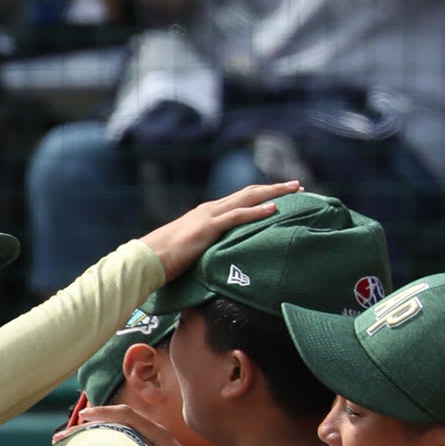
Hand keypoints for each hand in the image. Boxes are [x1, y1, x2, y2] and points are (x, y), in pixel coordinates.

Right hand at [139, 182, 300, 283]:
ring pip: (248, 198)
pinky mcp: (208, 228)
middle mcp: (210, 209)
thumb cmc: (164, 259)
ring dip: (273, 193)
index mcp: (206, 214)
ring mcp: (209, 216)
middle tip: (297, 185)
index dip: (262, 195)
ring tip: (294, 191)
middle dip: (274, 188)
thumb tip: (216, 259)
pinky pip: (238, 216)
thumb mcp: (190, 250)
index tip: (281, 194)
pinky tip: (274, 209)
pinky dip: (257, 212)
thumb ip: (205, 248)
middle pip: (249, 193)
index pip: (239, 199)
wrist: (147, 259)